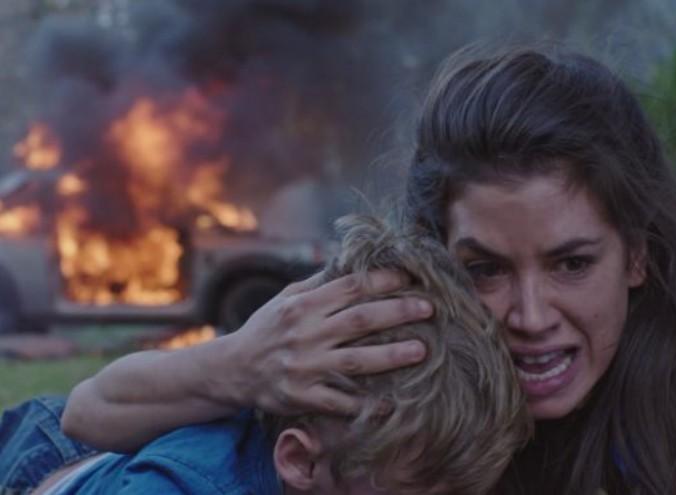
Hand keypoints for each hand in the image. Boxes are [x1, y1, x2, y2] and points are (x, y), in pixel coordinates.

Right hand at [208, 270, 431, 415]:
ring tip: (422, 350)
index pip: (350, 287)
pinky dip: (366, 404)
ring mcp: (305, 367)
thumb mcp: (285, 298)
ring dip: (392, 355)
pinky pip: (340, 402)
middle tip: (429, 308)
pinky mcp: (303, 396)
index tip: (410, 277)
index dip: (382, 280)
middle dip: (397, 311)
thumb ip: (318, 283)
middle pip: (360, 320)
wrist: (233, 369)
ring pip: (356, 360)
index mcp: (303, 305)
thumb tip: (350, 262)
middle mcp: (306, 333)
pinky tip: (393, 404)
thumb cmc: (267, 328)